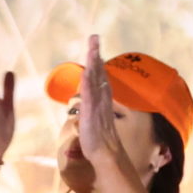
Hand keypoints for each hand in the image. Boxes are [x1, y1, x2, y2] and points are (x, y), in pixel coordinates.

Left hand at [75, 35, 121, 166]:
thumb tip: (89, 105)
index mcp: (100, 100)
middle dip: (96, 54)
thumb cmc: (99, 141)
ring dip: (93, 62)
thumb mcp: (94, 120)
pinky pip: (90, 95)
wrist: (106, 154)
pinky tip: (87, 71)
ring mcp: (97, 105)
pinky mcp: (91, 113)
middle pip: (98, 72)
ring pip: (95, 79)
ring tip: (93, 46)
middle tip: (94, 37)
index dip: (97, 62)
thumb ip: (92, 110)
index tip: (96, 47)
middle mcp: (101, 99)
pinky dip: (88, 82)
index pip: (99, 77)